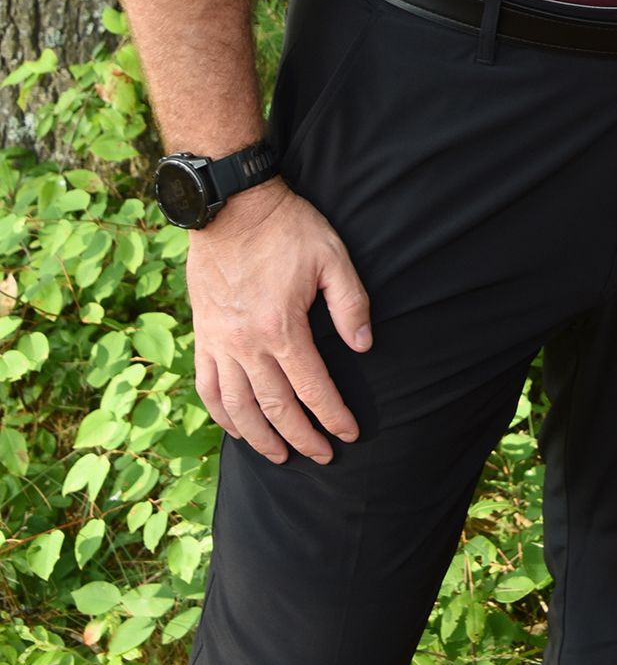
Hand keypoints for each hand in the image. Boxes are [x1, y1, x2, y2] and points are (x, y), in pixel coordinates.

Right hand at [185, 179, 371, 463]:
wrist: (231, 207)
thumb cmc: (287, 228)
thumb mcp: (332, 256)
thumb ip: (350, 304)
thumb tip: (364, 347)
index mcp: (282, 328)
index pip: (312, 388)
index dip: (332, 416)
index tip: (348, 434)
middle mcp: (246, 344)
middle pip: (276, 407)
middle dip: (301, 438)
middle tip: (322, 457)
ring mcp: (220, 342)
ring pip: (239, 408)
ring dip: (261, 438)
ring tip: (281, 457)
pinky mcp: (203, 335)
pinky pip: (207, 388)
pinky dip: (222, 415)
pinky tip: (237, 429)